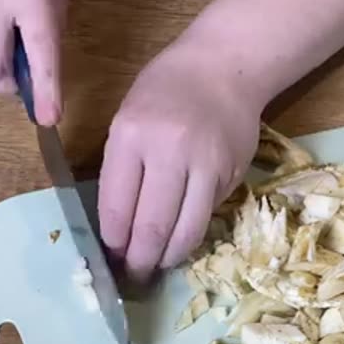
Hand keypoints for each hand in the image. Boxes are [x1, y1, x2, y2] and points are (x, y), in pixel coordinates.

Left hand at [98, 46, 265, 282]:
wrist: (223, 68)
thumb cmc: (165, 92)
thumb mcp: (128, 120)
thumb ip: (122, 170)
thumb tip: (121, 228)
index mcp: (131, 136)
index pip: (118, 206)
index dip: (115, 242)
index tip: (112, 258)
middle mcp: (169, 152)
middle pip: (153, 226)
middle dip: (140, 260)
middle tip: (135, 276)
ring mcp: (205, 165)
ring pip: (187, 231)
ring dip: (170, 258)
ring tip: (160, 266)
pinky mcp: (231, 174)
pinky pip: (208, 215)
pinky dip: (193, 232)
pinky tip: (183, 238)